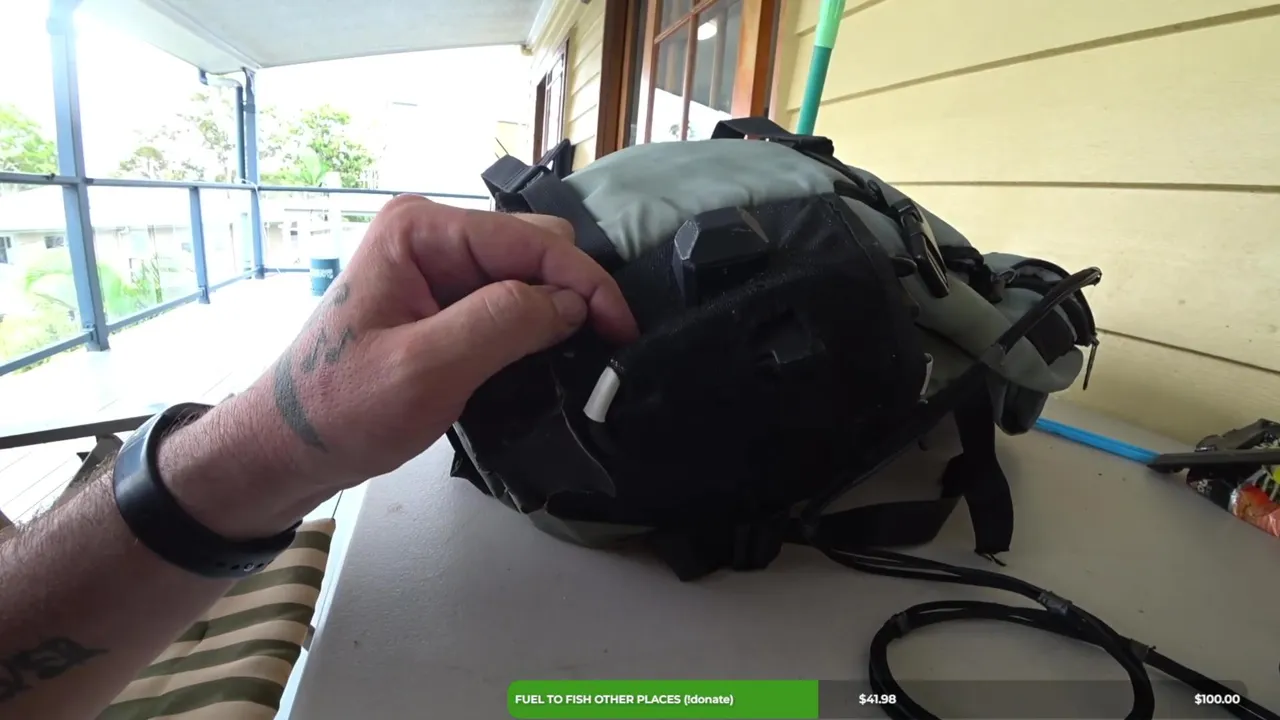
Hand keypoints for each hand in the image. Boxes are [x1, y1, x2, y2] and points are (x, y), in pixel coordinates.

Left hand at [156, 195, 639, 538]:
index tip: (623, 331)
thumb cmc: (341, 409)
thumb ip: (503, 323)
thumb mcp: (426, 368)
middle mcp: (430, 235)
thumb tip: (573, 303)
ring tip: (579, 359)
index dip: (586, 282)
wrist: (287, 449)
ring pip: (526, 276)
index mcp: (421, 229)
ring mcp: (434, 267)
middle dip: (574, 294)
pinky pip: (506, 302)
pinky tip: (544, 360)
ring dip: (555, 314)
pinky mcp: (440, 302)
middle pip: (535, 248)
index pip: (532, 239)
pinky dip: (533, 329)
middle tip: (601, 351)